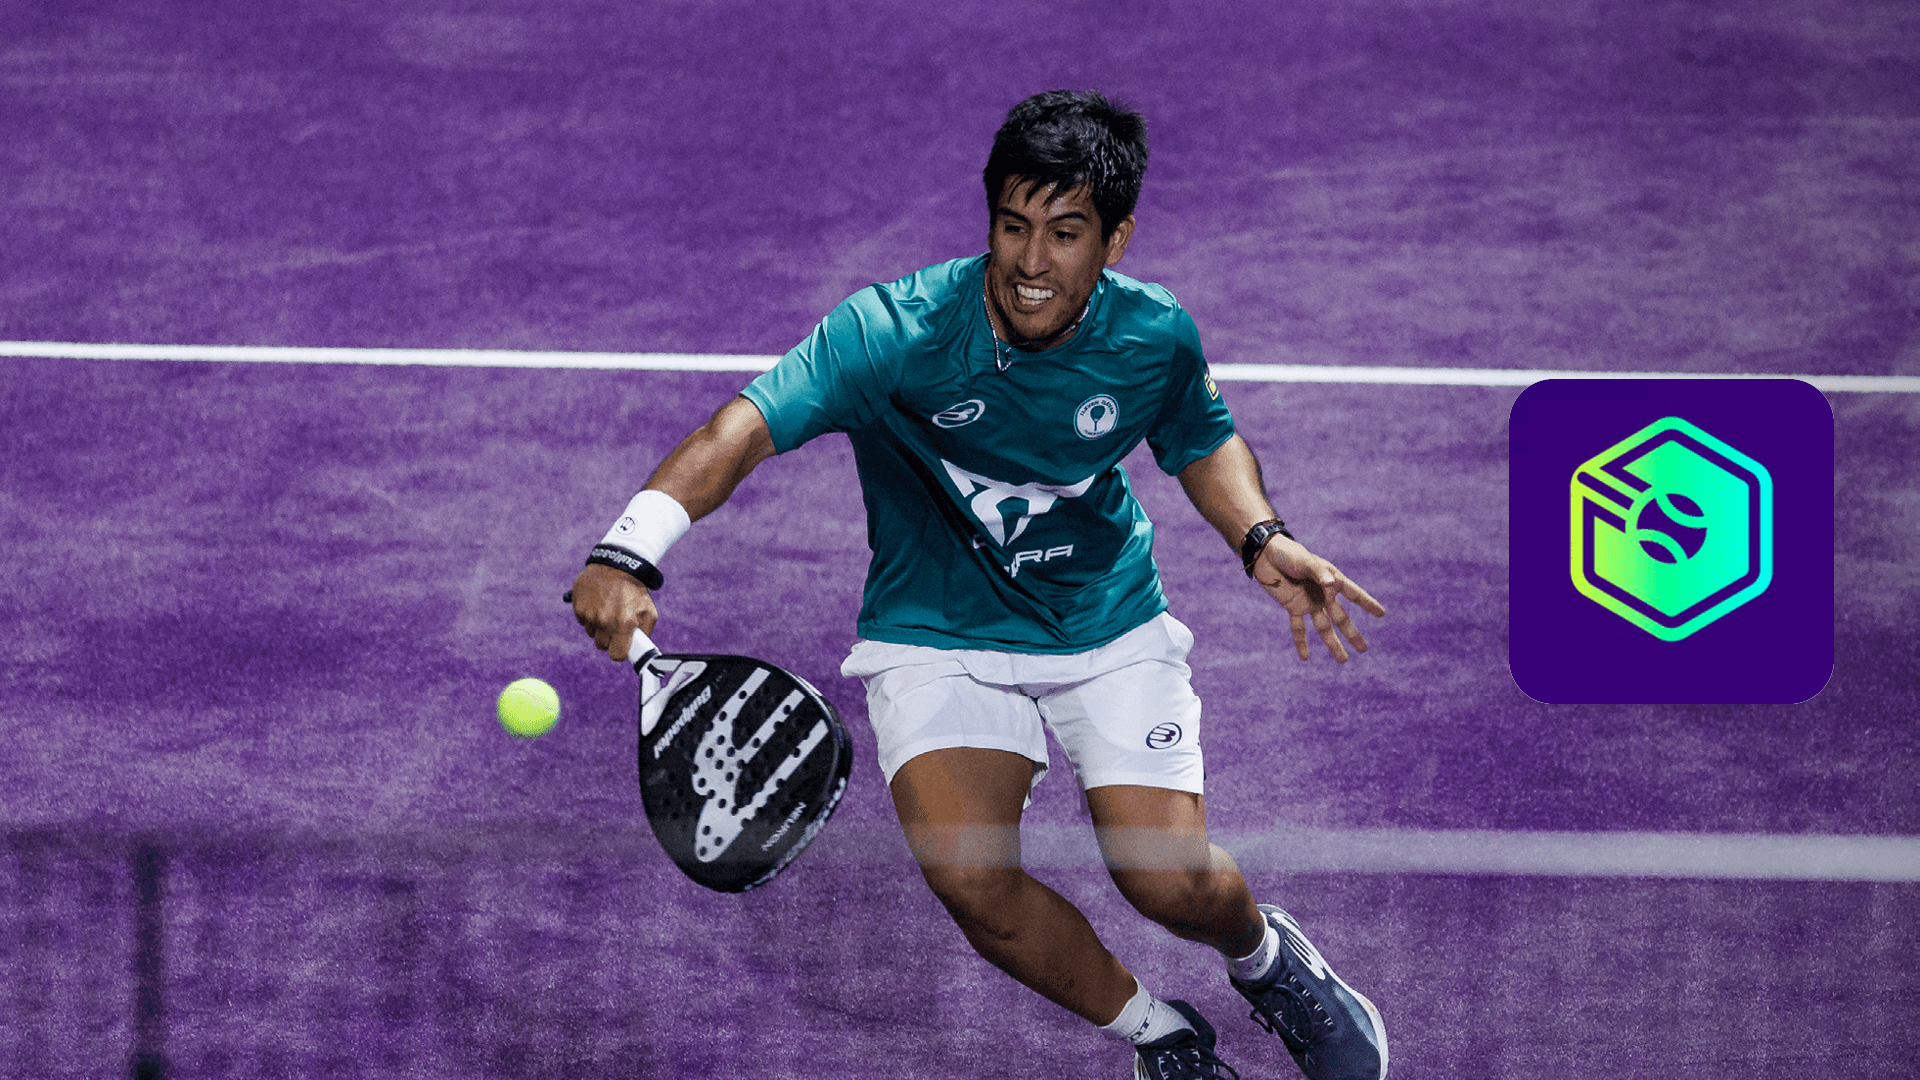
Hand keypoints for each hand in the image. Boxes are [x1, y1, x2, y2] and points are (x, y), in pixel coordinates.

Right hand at [570, 563, 659, 661]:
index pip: (616, 654)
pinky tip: (598, 604)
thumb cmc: (634, 589)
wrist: (617, 565)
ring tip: (607, 611)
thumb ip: (645, 631)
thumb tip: (640, 647)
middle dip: (609, 639)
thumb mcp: (648, 610)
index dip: (619, 651)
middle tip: (615, 627)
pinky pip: (583, 620)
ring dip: (598, 627)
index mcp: (622, 623)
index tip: (621, 646)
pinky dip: (589, 615)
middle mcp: (604, 621)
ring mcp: (589, 613)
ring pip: (591, 633)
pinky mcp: (578, 606)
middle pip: (602, 645)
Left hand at [1249, 536, 1385, 661]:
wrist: (1266, 555)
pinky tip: (1305, 657)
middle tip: (1364, 649)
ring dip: (1332, 644)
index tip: (1381, 613)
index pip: (1354, 594)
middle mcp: (1323, 594)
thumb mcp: (1305, 561)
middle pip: (1341, 618)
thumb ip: (1318, 573)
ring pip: (1324, 627)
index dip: (1367, 603)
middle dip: (1352, 633)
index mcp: (1332, 580)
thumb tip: (1332, 585)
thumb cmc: (1289, 553)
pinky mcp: (1293, 607)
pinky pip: (1299, 628)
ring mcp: (1309, 602)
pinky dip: (1301, 642)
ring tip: (1343, 660)